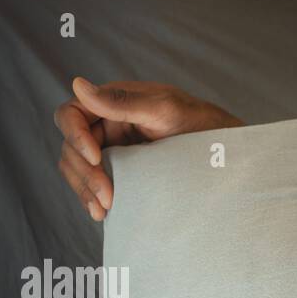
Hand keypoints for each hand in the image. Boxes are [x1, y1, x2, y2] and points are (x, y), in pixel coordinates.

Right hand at [54, 77, 244, 220]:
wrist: (225, 157)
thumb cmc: (200, 125)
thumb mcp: (165, 110)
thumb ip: (123, 101)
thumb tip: (79, 84)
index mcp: (112, 104)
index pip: (71, 115)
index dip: (74, 136)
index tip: (96, 158)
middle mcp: (107, 127)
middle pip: (71, 148)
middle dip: (84, 173)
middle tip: (107, 196)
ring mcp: (113, 153)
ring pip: (79, 170)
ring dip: (85, 190)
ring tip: (103, 210)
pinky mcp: (121, 176)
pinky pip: (94, 187)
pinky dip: (93, 199)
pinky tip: (103, 213)